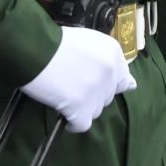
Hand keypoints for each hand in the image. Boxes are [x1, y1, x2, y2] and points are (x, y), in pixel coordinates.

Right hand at [20, 26, 135, 132]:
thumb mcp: (89, 41)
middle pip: (107, 96)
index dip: (107, 85)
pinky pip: (82, 125)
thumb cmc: (56, 42)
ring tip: (65, 96)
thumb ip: (108, 60)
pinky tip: (64, 113)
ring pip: (96, 111)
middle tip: (73, 85)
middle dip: (93, 94)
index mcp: (113, 53)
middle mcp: (110, 72)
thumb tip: (130, 85)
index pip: (123, 80)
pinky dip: (73, 123)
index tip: (95, 85)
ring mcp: (97, 91)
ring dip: (82, 107)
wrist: (35, 48)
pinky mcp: (81, 107)